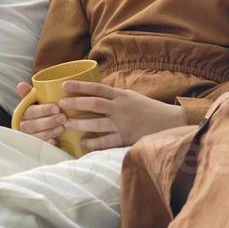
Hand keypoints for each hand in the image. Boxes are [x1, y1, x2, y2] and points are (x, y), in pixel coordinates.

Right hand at [14, 82, 66, 143]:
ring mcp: (29, 138)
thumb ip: (30, 93)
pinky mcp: (36, 148)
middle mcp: (24, 126)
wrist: (53, 126)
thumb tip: (20, 85)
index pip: (30, 111)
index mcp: (23, 113)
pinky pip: (39, 148)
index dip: (43, 110)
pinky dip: (46, 144)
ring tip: (62, 127)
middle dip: (48, 121)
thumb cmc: (45, 112)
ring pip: (36, 136)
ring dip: (49, 131)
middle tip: (62, 118)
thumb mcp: (39, 101)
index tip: (57, 108)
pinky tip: (54, 141)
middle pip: (32, 125)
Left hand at [54, 81, 184, 150]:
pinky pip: (106, 142)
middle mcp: (120, 108)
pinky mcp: (125, 139)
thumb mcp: (131, 96)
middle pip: (94, 103)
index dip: (80, 86)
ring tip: (65, 123)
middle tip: (60, 104)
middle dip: (76, 103)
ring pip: (97, 123)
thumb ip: (114, 96)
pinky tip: (82, 143)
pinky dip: (93, 142)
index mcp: (121, 96)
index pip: (97, 88)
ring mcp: (122, 124)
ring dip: (80, 123)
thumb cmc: (147, 109)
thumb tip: (94, 92)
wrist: (169, 123)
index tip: (64, 84)